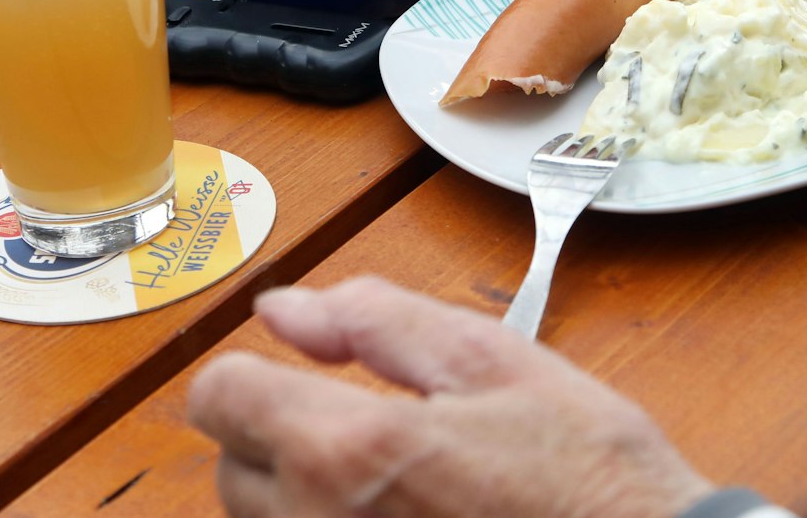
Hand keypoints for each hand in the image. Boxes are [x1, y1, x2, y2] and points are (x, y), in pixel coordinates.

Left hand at [188, 277, 712, 517]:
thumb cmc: (588, 476)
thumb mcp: (496, 363)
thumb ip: (378, 320)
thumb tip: (285, 309)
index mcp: (348, 449)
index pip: (218, 396)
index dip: (257, 373)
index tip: (303, 376)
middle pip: (231, 468)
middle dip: (280, 436)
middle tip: (371, 432)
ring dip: (302, 498)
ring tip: (396, 487)